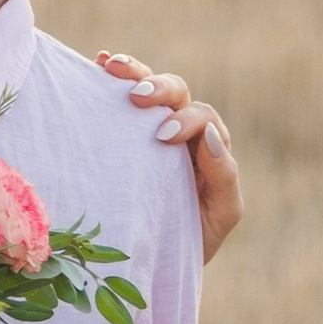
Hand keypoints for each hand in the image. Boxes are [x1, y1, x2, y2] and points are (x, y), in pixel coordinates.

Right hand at [98, 53, 241, 261]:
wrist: (159, 260)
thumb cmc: (195, 237)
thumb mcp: (221, 212)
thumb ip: (224, 176)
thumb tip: (208, 136)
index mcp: (208, 147)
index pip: (204, 117)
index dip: (186, 121)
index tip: (162, 137)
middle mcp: (182, 131)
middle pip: (178, 93)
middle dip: (159, 88)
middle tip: (137, 98)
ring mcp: (150, 129)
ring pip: (149, 87)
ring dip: (134, 72)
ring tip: (112, 66)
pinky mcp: (124, 133)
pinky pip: (120, 96)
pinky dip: (110, 76)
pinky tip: (99, 62)